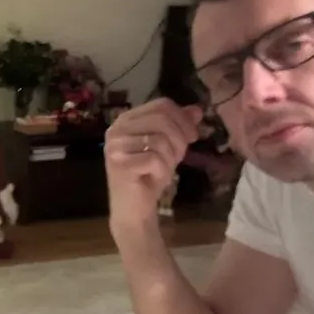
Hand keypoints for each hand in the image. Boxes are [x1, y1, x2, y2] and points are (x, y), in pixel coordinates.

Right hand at [104, 98, 203, 226]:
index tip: (193, 136)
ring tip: (163, 169)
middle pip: (162, 119)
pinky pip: (155, 159)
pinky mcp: (120, 164)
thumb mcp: (169, 147)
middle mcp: (117, 129)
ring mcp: (116, 146)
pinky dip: (163, 171)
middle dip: (179, 139)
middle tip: (178, 157)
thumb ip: (180, 126)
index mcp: (126, 119)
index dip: (183, 118)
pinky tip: (155, 179)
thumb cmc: (148, 176)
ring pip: (160, 140)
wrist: (133, 209)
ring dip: (170, 158)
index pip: (161, 105)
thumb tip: (197, 110)